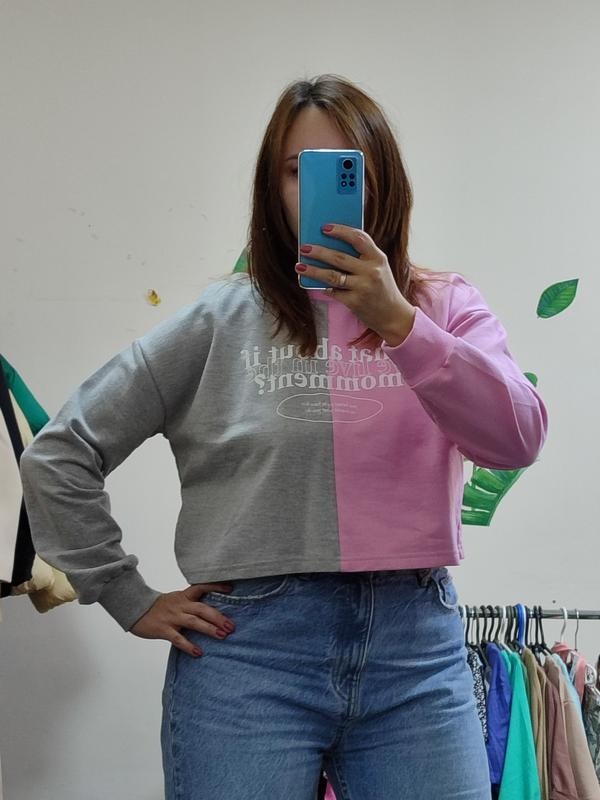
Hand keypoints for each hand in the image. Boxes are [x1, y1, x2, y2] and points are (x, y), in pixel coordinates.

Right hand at [129, 583, 235, 657]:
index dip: (216, 587)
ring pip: (194, 622)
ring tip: (222, 636)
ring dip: (209, 629)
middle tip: (231, 626)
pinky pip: (178, 639)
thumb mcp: (175, 600)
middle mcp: (179, 605)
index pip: (201, 587)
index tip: (231, 588)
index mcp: (183, 596)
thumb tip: (210, 612)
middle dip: (218, 617)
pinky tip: (199, 653)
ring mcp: (172, 617)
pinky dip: (189, 646)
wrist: (134, 608)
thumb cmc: (158, 607)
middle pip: (202, 608)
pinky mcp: (163, 629)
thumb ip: (190, 604)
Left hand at [295, 223, 415, 345]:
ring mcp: (363, 288)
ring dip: (313, 270)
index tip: (324, 228)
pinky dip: (323, 286)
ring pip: (332, 276)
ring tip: (299, 265)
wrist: (393, 315)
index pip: (358, 238)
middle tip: (304, 247)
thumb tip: (331, 244)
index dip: (341, 231)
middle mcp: (372, 271)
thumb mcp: (378, 268)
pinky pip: (334, 291)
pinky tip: (315, 283)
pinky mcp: (355, 302)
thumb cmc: (382, 287)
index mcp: (378, 258)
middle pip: (340, 258)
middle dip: (319, 252)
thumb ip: (362, 256)